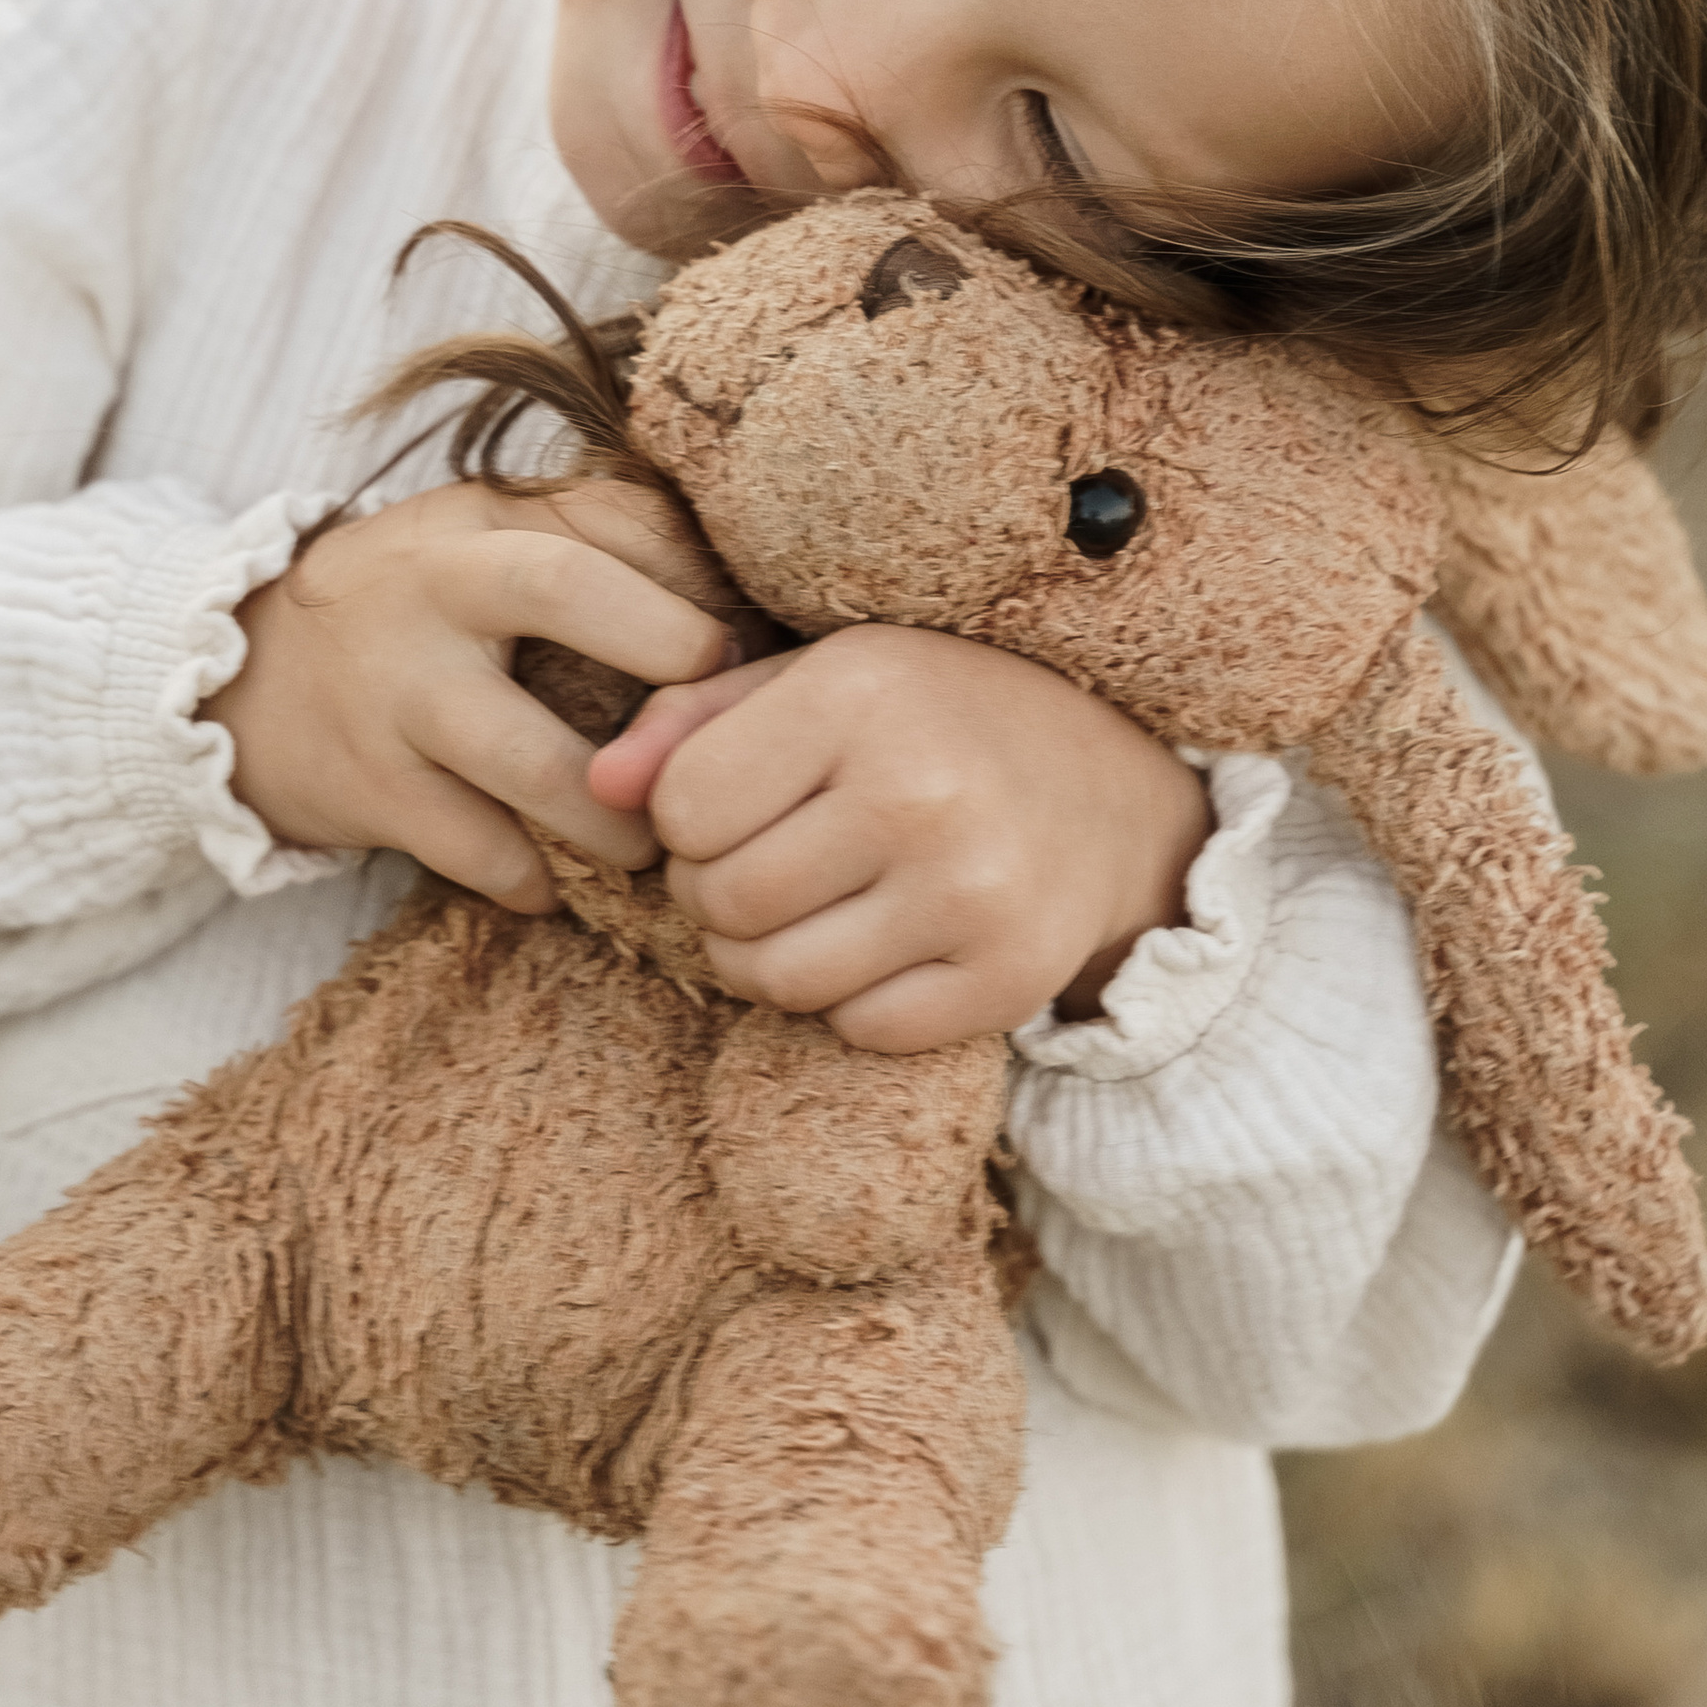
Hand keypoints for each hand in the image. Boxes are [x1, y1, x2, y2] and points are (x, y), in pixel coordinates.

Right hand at [217, 478, 732, 908]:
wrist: (245, 681)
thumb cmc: (417, 610)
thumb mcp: (482, 542)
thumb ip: (594, 541)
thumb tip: (747, 595)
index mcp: (481, 518)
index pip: (611, 510)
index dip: (696, 571)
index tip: (743, 640)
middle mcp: (434, 586)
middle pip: (563, 586)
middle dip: (665, 645)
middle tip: (718, 720)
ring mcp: (396, 690)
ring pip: (529, 758)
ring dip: (614, 813)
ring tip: (653, 842)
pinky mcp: (369, 788)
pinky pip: (477, 851)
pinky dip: (532, 879)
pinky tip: (557, 883)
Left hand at [587, 627, 1210, 1050]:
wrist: (1110, 789)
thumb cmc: (934, 719)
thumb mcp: (820, 677)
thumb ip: (692, 722)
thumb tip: (595, 789)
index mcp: (863, 693)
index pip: (683, 808)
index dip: (688, 818)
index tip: (738, 802)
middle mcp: (921, 792)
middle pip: (721, 901)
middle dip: (719, 894)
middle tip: (771, 863)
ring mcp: (972, 894)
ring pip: (778, 981)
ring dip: (771, 958)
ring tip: (814, 908)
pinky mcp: (1008, 978)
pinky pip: (859, 1028)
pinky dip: (852, 1001)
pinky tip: (887, 942)